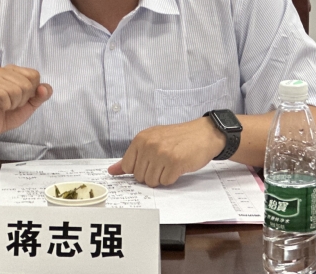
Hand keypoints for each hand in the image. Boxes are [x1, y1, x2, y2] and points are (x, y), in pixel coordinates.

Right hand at [0, 65, 51, 140]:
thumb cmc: (7, 114)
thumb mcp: (29, 105)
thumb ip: (40, 96)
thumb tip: (45, 88)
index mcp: (12, 70)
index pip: (34, 75)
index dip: (32, 91)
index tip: (20, 98)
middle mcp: (0, 71)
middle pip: (26, 84)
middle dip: (22, 100)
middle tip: (11, 104)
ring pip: (16, 90)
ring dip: (13, 104)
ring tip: (4, 106)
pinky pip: (4, 96)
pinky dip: (5, 106)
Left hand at [107, 117, 225, 186]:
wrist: (203, 133)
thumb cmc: (178, 138)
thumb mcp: (153, 140)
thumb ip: (132, 156)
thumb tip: (112, 170)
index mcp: (141, 139)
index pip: (127, 167)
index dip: (139, 169)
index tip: (149, 164)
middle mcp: (149, 145)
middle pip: (140, 177)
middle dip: (152, 174)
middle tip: (163, 162)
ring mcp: (162, 153)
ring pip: (152, 182)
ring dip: (162, 177)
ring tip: (170, 164)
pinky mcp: (175, 162)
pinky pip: (166, 182)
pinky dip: (172, 178)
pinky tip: (178, 166)